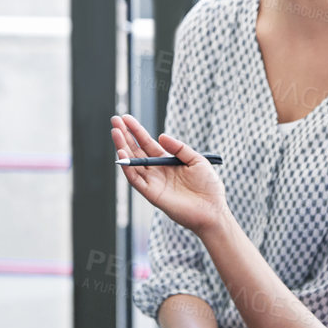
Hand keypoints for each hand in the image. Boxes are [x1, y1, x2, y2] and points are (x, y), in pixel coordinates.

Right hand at [111, 114, 229, 236]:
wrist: (213, 210)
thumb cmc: (208, 186)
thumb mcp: (196, 160)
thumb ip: (179, 148)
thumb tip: (161, 135)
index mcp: (167, 161)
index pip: (147, 143)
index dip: (136, 131)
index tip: (126, 118)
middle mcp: (157, 171)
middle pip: (136, 151)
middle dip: (124, 136)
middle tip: (115, 120)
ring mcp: (153, 182)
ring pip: (132, 163)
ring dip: (123, 148)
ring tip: (116, 133)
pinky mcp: (152, 194)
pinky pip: (136, 180)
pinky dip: (128, 168)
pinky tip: (122, 154)